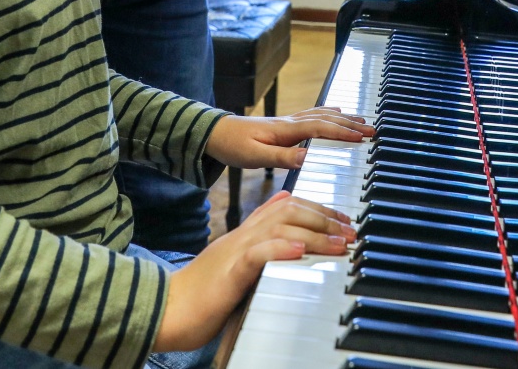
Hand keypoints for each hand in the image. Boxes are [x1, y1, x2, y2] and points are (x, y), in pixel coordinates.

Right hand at [153, 190, 355, 350]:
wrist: (166, 310)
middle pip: (288, 210)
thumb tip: (283, 219)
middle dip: (325, 218)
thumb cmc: (201, 295)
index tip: (344, 221)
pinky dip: (281, 249)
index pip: (286, 207)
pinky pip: (257, 254)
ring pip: (280, 227)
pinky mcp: (228, 273)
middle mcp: (242, 236)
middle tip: (351, 231)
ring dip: (315, 233)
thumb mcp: (234, 263)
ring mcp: (234, 252)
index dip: (319, 209)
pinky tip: (301, 252)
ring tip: (339, 243)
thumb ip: (258, 242)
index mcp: (244, 235)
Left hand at [204, 108, 372, 169]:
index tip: (363, 137)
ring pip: (322, 115)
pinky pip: (313, 116)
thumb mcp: (255, 156)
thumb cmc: (233, 146)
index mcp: (286, 130)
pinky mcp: (284, 125)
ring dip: (343, 118)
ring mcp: (288, 122)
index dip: (343, 132)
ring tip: (362, 121)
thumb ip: (282, 157)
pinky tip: (336, 114)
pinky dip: (329, 114)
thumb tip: (309, 157)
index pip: (321, 129)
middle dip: (351, 125)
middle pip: (327, 120)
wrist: (215, 133)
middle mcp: (290, 122)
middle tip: (372, 130)